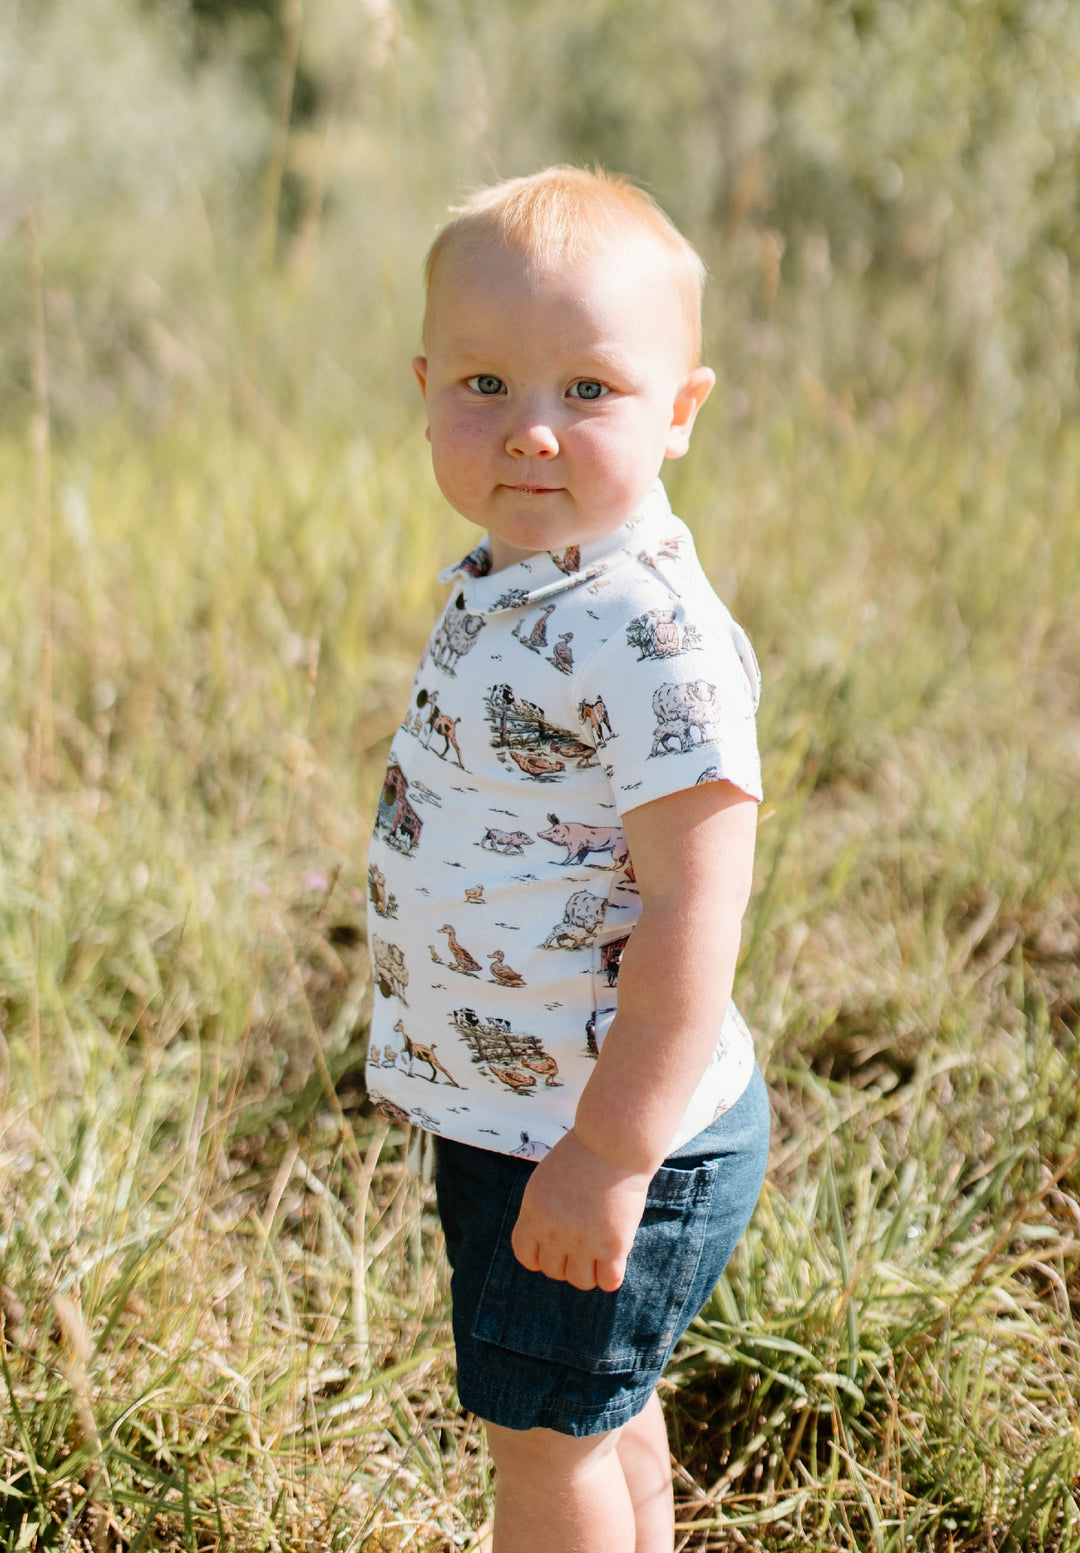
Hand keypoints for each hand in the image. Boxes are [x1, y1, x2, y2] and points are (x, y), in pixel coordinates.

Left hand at [510, 1130, 651, 1291]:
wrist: (613, 1143)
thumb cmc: (583, 1154)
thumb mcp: (546, 1180)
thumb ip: (543, 1211)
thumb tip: (549, 1238)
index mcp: (533, 1215)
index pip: (526, 1256)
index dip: (540, 1256)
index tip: (555, 1247)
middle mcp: (554, 1233)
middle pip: (554, 1271)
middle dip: (567, 1261)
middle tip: (583, 1243)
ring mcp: (583, 1242)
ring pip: (581, 1282)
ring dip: (590, 1271)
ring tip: (600, 1251)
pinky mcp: (612, 1246)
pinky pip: (608, 1282)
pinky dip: (611, 1275)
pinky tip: (615, 1257)